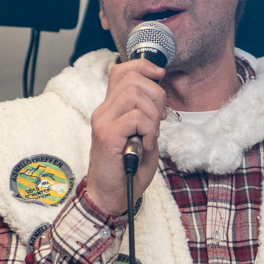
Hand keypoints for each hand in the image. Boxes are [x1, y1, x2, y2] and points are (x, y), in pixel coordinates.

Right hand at [85, 58, 166, 214]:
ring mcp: (103, 122)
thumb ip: (147, 116)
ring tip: (151, 135)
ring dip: (153, 115)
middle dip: (157, 96)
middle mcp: (104, 111)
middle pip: (133, 80)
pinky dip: (149, 130)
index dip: (143, 66)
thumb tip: (159, 97)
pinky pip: (136, 117)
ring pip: (135, 95)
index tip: (160, 76)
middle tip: (160, 119)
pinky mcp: (107, 135)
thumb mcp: (142, 136)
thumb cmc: (128, 170)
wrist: (112, 197)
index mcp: (111, 108)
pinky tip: (146, 145)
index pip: (122, 71)